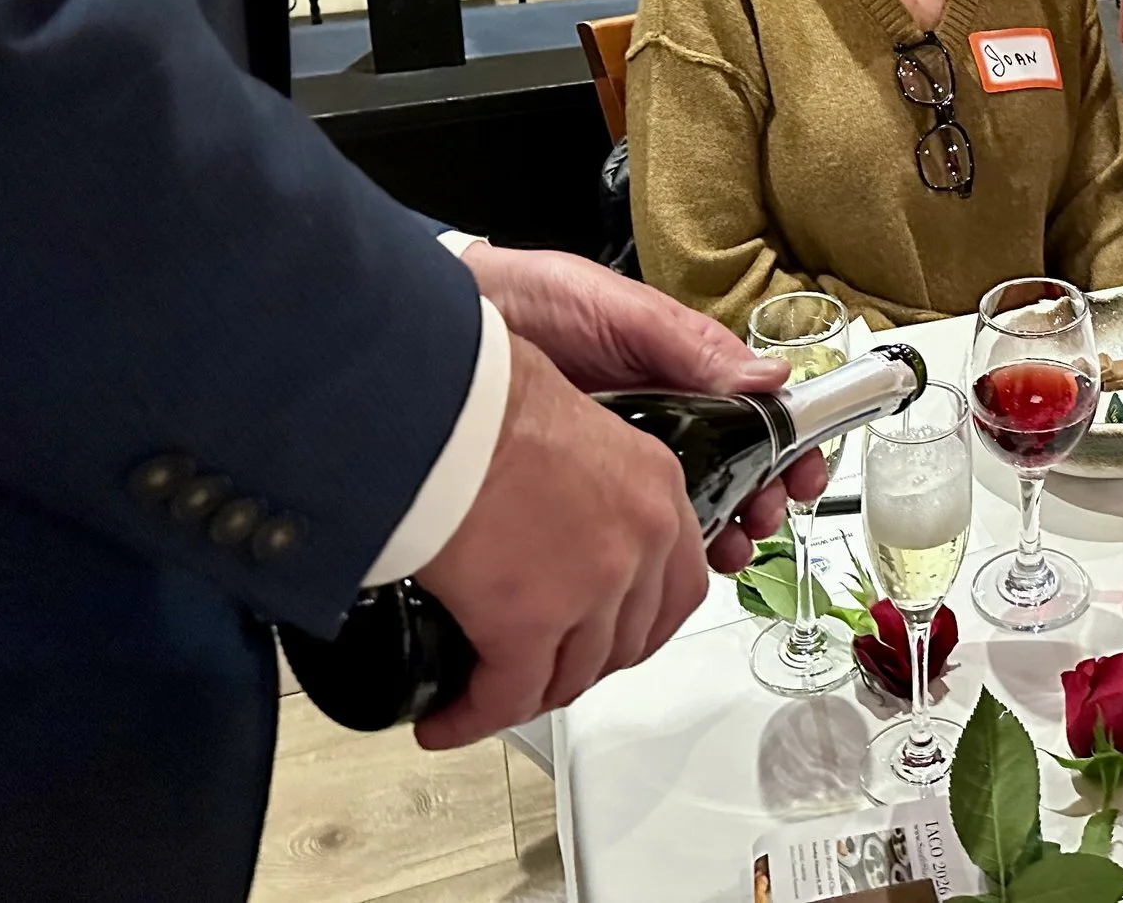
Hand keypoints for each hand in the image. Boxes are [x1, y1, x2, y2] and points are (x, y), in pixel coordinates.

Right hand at [413, 336, 707, 749]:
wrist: (445, 409)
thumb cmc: (490, 402)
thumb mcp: (577, 426)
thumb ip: (591, 478)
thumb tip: (559, 509)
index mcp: (658, 488)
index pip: (677, 586)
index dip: (638, 627)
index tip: (604, 639)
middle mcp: (641, 541)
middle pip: (626, 640)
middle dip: (582, 665)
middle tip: (537, 670)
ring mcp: (593, 587)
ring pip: (572, 674)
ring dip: (529, 694)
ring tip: (486, 695)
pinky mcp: (531, 623)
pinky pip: (508, 695)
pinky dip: (475, 716)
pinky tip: (448, 719)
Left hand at [459, 242, 826, 568]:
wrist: (457, 322)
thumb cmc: (538, 299)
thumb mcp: (625, 312)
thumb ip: (693, 345)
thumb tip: (771, 376)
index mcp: (687, 374)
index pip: (758, 417)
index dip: (788, 450)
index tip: (802, 477)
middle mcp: (665, 418)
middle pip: (736, 472)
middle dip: (761, 500)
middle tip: (761, 518)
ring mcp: (624, 459)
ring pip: (690, 508)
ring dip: (719, 531)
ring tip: (727, 547)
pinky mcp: (581, 492)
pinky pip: (628, 529)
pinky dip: (654, 552)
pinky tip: (661, 565)